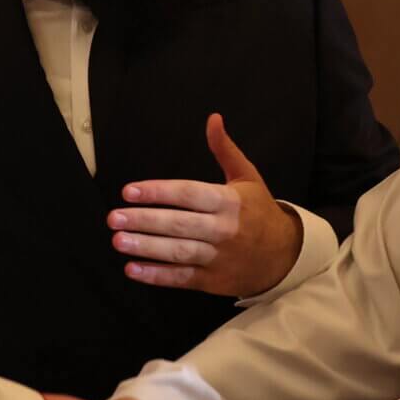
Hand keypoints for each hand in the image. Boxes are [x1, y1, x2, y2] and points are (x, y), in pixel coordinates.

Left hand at [109, 114, 299, 297]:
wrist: (285, 255)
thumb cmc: (260, 212)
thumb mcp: (247, 176)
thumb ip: (225, 149)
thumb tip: (213, 119)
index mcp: (230, 201)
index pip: (189, 194)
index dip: (158, 192)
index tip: (129, 191)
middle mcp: (224, 229)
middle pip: (179, 224)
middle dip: (144, 220)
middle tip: (114, 217)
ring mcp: (218, 257)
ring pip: (178, 252)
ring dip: (146, 247)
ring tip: (119, 240)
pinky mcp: (214, 281)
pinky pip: (182, 278)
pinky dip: (157, 275)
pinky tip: (134, 268)